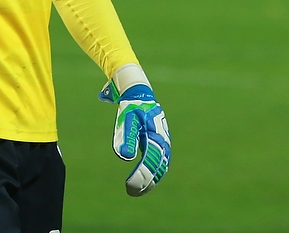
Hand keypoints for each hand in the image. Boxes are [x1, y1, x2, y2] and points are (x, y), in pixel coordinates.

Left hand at [99, 64, 170, 196]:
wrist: (140, 96)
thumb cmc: (131, 108)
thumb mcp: (126, 120)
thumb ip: (126, 137)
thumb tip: (125, 157)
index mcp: (155, 136)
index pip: (150, 161)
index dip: (141, 175)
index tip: (130, 185)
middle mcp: (163, 141)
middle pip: (158, 167)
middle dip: (146, 182)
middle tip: (132, 192)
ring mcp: (163, 142)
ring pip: (161, 166)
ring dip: (151, 180)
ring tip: (137, 191)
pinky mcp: (160, 143)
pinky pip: (160, 162)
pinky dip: (154, 173)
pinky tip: (145, 181)